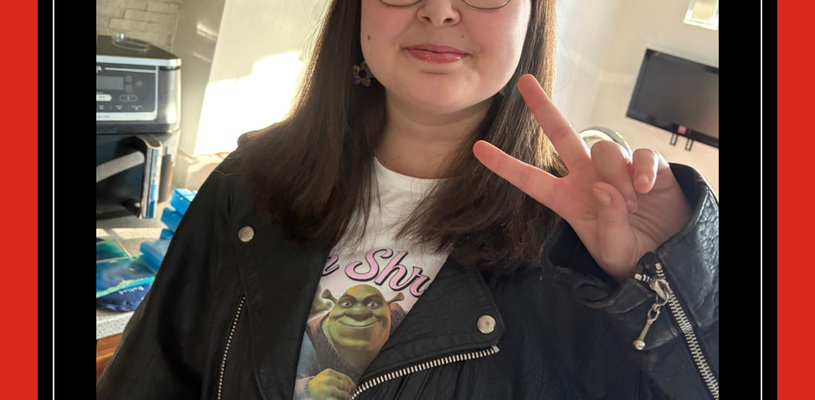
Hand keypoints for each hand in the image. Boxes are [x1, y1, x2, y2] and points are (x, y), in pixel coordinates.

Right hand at [307, 368, 356, 399]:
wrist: (308, 389)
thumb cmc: (320, 382)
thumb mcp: (328, 375)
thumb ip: (339, 377)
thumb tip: (353, 384)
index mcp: (331, 373)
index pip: (346, 378)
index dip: (352, 384)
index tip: (353, 388)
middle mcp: (330, 380)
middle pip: (346, 386)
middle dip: (351, 391)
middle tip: (351, 394)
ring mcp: (328, 390)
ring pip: (344, 394)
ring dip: (348, 397)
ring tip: (348, 398)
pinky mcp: (327, 398)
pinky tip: (342, 399)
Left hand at [473, 74, 691, 280]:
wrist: (668, 257)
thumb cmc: (632, 255)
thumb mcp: (613, 249)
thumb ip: (607, 222)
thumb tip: (602, 187)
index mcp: (567, 200)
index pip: (530, 179)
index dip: (504, 165)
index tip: (477, 148)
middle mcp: (588, 178)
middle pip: (562, 135)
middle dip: (543, 108)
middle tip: (525, 82)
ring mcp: (618, 169)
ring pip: (604, 150)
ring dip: (617, 180)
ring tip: (631, 207)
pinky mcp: (649, 166)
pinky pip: (642, 155)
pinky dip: (644, 171)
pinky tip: (646, 190)